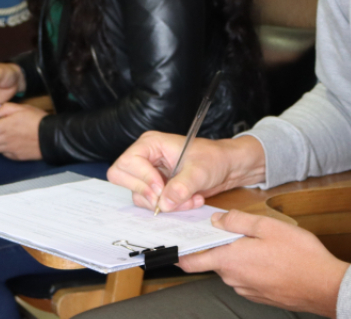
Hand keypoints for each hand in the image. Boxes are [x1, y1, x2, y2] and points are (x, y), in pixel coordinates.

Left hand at [0, 102, 44, 159]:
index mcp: (6, 126)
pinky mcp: (16, 156)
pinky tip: (9, 143)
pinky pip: (4, 154)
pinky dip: (3, 149)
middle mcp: (5, 139)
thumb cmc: (38, 120)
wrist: (51, 136)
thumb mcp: (22, 107)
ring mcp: (10, 149)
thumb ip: (5, 108)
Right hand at [108, 132, 266, 212]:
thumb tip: (164, 203)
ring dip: (163, 203)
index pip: (128, 162)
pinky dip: (169, 207)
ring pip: (139, 195)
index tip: (161, 189)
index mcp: (150, 144)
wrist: (228, 167)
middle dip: (146, 192)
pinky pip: (151, 203)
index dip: (142, 178)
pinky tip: (188, 200)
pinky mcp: (157, 187)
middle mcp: (145, 158)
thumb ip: (181, 187)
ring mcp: (149, 173)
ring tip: (188, 199)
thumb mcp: (199, 171)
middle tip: (166, 198)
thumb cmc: (214, 158)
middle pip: (123, 178)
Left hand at [177, 209, 347, 316]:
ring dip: (236, 254)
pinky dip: (249, 264)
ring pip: (231, 267)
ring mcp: (246, 289)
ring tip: (256, 240)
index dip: (177, 252)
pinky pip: (245, 276)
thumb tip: (218, 220)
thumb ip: (237, 221)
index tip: (170, 243)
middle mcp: (233, 279)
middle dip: (216, 244)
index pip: (190, 261)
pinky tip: (267, 255)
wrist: (326, 287)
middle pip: (213, 260)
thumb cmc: (300, 256)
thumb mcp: (267, 226)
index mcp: (230, 261)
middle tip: (226, 227)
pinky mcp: (259, 295)